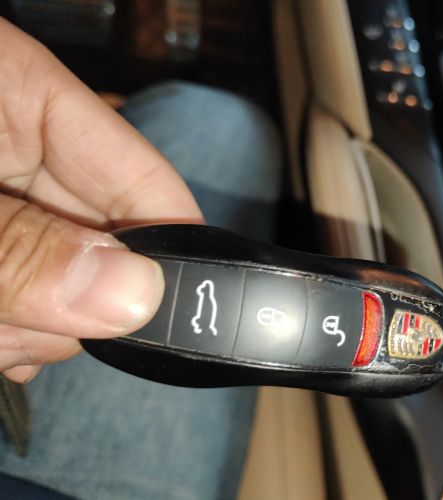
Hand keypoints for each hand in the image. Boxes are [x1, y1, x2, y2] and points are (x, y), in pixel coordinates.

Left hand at [0, 19, 202, 382]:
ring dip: (34, 326)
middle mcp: (25, 151)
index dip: (176, 256)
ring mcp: (9, 201)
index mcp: (23, 97)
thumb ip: (23, 242)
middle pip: (114, 246)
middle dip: (81, 304)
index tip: (185, 320)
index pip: (148, 180)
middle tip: (24, 322)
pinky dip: (15, 331)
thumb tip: (133, 296)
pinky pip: (31, 301)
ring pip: (69, 286)